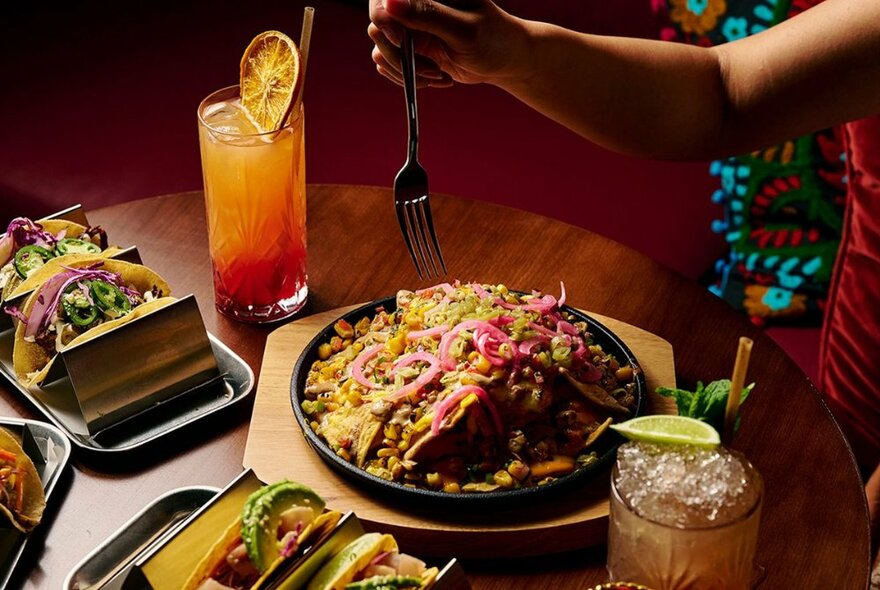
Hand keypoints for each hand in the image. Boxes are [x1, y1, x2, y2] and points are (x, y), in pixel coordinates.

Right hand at [368, 0, 530, 87]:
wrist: (504, 60)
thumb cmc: (493, 38)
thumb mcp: (463, 28)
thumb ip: (427, 14)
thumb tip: (389, 3)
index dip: (384, 18)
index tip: (402, 41)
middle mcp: (414, 3)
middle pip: (377, 24)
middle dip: (398, 53)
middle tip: (429, 69)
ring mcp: (410, 26)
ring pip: (381, 48)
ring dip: (407, 71)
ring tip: (438, 76)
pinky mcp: (410, 48)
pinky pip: (390, 64)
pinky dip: (410, 78)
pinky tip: (437, 78)